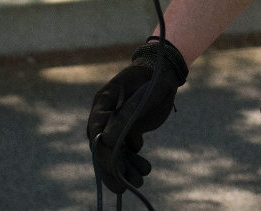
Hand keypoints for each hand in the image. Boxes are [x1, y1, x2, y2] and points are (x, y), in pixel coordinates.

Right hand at [86, 37, 187, 193]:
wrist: (164, 72)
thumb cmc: (152, 81)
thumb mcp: (141, 99)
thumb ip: (125, 120)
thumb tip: (107, 144)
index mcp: (103, 102)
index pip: (96, 132)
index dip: (102, 153)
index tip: (112, 170)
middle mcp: (106, 114)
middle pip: (103, 146)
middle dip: (113, 169)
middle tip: (123, 188)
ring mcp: (116, 122)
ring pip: (116, 151)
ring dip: (126, 168)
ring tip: (140, 179)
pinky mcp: (128, 128)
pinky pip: (127, 150)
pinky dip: (134, 161)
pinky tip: (145, 168)